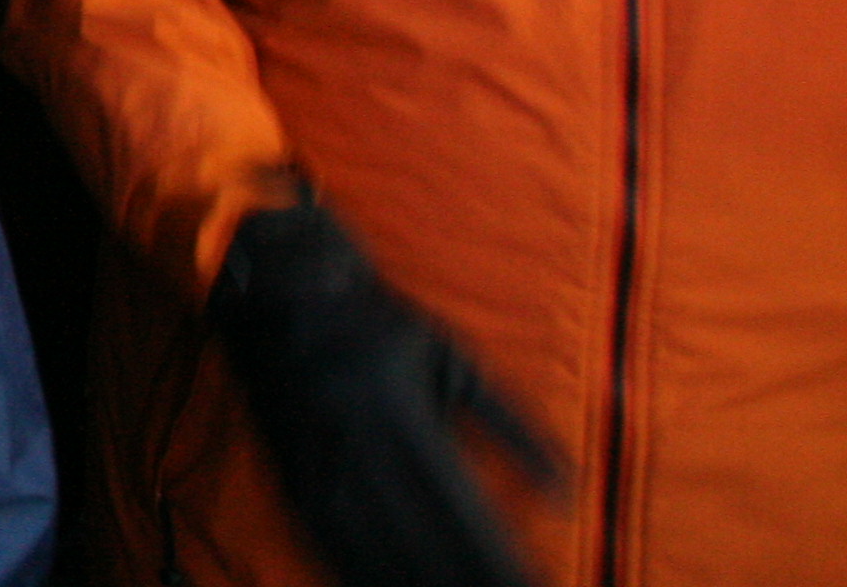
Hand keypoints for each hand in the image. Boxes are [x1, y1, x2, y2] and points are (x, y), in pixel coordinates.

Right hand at [209, 200, 555, 586]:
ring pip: (374, 555)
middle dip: (466, 581)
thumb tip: (568, 492)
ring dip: (416, 583)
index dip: (500, 565)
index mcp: (404, 420)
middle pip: (422, 547)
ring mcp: (318, 470)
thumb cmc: (378, 322)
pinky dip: (358, 576)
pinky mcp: (291, 479)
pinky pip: (327, 545)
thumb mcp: (456, 361)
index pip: (464, 519)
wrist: (277, 289)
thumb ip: (514, 428)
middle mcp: (359, 451)